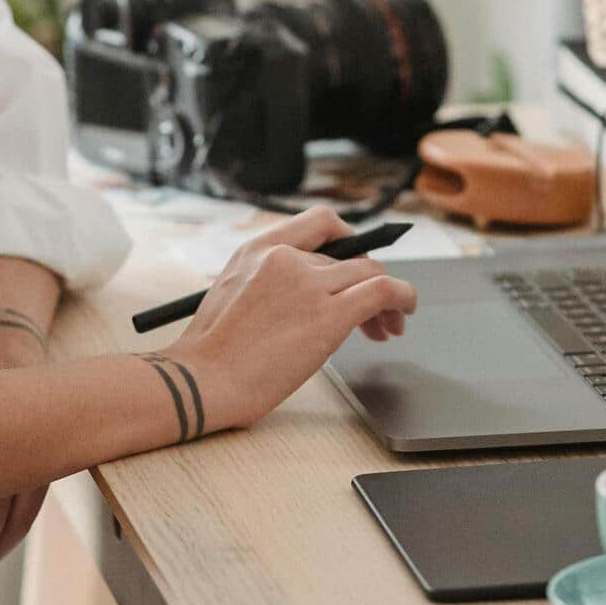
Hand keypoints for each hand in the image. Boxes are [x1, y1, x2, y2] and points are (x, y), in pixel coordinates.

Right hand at [166, 207, 416, 431]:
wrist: (200, 381)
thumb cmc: (208, 357)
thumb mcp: (230, 295)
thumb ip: (266, 282)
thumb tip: (305, 295)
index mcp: (256, 249)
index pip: (320, 223)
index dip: (350, 239)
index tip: (356, 261)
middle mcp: (285, 258)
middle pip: (350, 257)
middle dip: (367, 283)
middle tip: (374, 316)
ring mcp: (308, 284)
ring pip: (371, 274)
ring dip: (387, 299)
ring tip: (387, 327)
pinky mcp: (329, 315)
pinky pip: (383, 291)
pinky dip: (403, 297)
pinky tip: (404, 312)